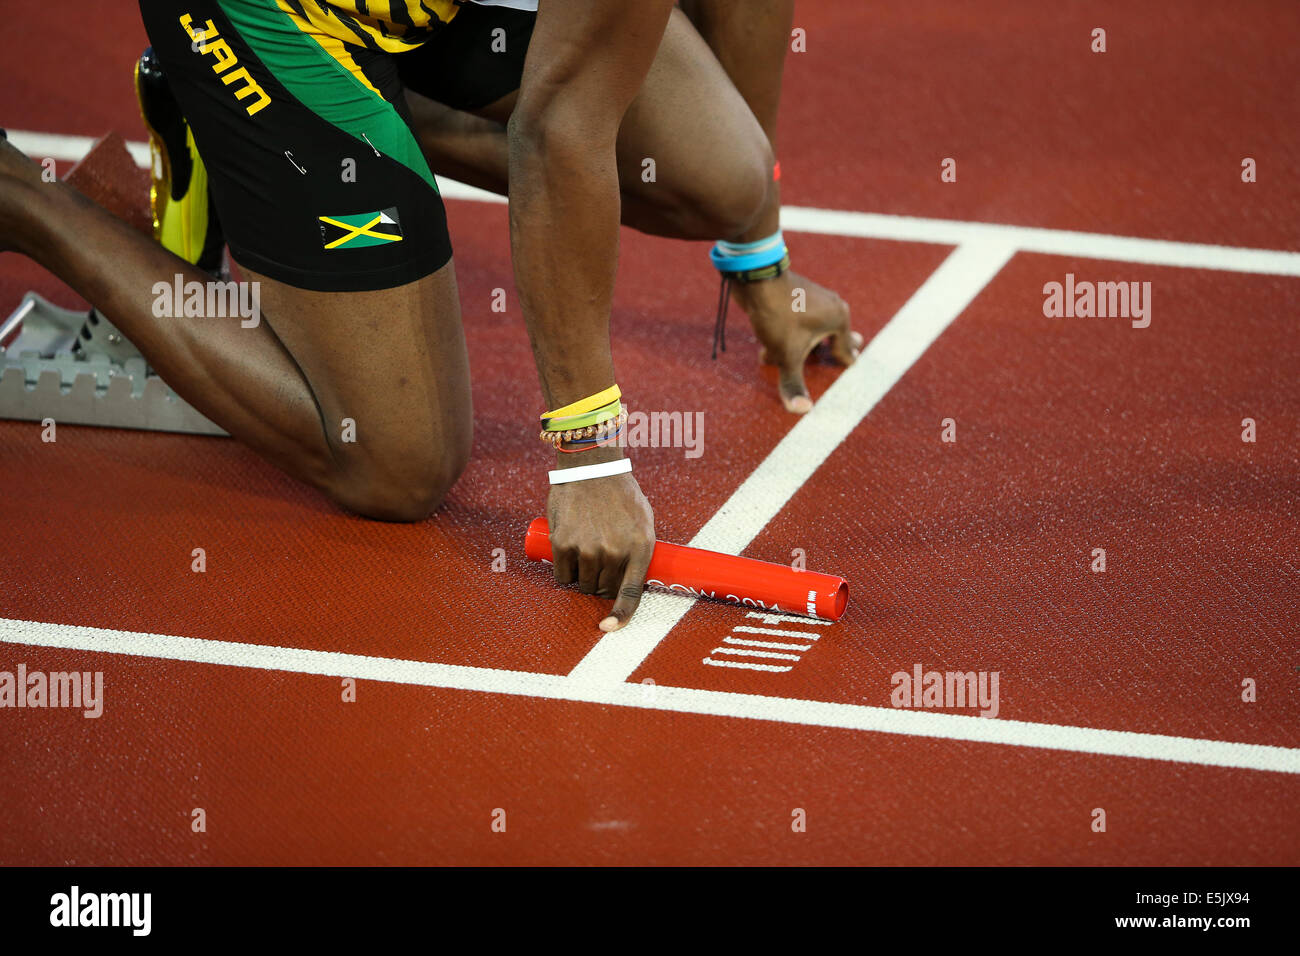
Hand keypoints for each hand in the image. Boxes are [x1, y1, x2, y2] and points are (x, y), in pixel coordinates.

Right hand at [547, 453, 655, 631]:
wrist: (592, 467)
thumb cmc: (621, 494)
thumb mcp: (643, 521)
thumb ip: (640, 551)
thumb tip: (633, 582)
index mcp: (640, 547)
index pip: (630, 593)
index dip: (620, 615)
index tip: (608, 627)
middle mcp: (614, 552)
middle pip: (602, 589)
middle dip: (601, 583)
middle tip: (599, 562)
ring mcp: (587, 549)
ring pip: (582, 584)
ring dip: (582, 577)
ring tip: (584, 552)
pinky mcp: (563, 543)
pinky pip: (562, 574)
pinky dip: (564, 571)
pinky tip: (568, 554)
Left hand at [730, 268, 861, 412]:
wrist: (757, 279)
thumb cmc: (780, 314)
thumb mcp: (788, 354)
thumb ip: (794, 382)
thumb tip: (802, 409)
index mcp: (839, 319)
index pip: (846, 350)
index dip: (845, 363)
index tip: (851, 367)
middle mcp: (830, 307)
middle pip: (833, 336)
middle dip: (829, 351)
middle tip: (844, 356)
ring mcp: (812, 299)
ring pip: (811, 329)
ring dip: (800, 347)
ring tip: (789, 363)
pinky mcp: (793, 296)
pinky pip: (795, 322)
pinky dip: (786, 337)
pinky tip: (767, 352)